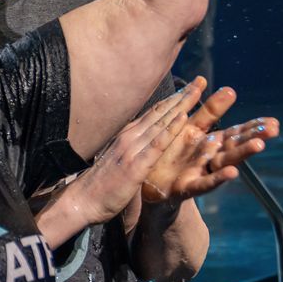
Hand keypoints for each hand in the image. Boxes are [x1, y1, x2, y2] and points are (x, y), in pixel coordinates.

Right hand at [50, 81, 202, 236]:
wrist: (82, 200)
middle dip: (181, 96)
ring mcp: (133, 149)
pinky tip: (184, 118)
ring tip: (197, 91)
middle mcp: (130, 136)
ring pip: (161, 122)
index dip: (172, 100)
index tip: (188, 88)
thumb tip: (140, 142)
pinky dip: (171, 129)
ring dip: (180, 106)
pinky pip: (157, 144)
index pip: (153, 113)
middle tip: (199, 81)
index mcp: (127, 136)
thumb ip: (129, 148)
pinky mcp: (137, 165)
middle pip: (160, 112)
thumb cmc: (100, 185)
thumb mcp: (116, 159)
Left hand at [141, 83, 279, 204]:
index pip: (236, 132)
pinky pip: (205, 183)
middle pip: (235, 145)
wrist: (147, 182)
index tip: (273, 121)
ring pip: (225, 162)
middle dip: (254, 137)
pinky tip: (233, 173)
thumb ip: (210, 110)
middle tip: (273, 129)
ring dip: (242, 153)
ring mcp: (200, 172)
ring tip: (259, 145)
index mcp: (210, 141)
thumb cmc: (170, 153)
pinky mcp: (187, 187)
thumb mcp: (190, 128)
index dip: (253, 127)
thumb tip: (230, 88)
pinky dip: (219, 178)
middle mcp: (210, 157)